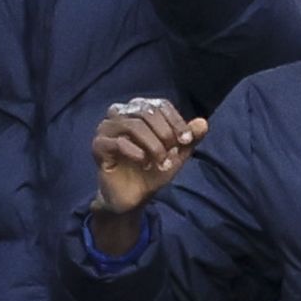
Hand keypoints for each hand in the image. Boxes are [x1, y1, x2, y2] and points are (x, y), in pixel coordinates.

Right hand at [90, 97, 207, 254]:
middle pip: (145, 111)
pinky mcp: (98, 146)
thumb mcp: (177, 154)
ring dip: (152, 144)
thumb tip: (203, 123)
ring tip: (159, 160)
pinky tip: (144, 163)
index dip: (176, 120)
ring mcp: (106, 129)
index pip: (159, 104)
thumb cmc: (153, 170)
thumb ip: (189, 139)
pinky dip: (136, 153)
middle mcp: (119, 114)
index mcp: (138, 111)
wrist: (134, 196)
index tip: (186, 140)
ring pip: (132, 125)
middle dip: (164, 133)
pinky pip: (118, 142)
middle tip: (171, 152)